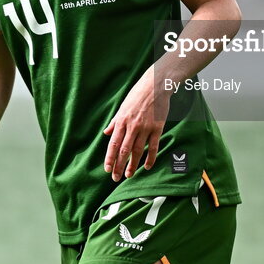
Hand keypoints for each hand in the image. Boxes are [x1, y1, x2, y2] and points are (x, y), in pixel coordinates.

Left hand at [103, 66, 169, 181]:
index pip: (114, 144)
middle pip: (124, 151)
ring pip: (138, 151)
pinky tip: (146, 166)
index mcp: (122, 121)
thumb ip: (115, 122)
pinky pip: (153, 146)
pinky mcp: (157, 128)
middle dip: (119, 166)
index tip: (107, 169)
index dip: (110, 158)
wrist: (155, 85)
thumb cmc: (137, 95)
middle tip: (115, 178)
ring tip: (128, 175)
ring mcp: (145, 128)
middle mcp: (132, 126)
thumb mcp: (122, 107)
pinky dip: (150, 158)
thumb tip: (106, 133)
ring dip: (133, 165)